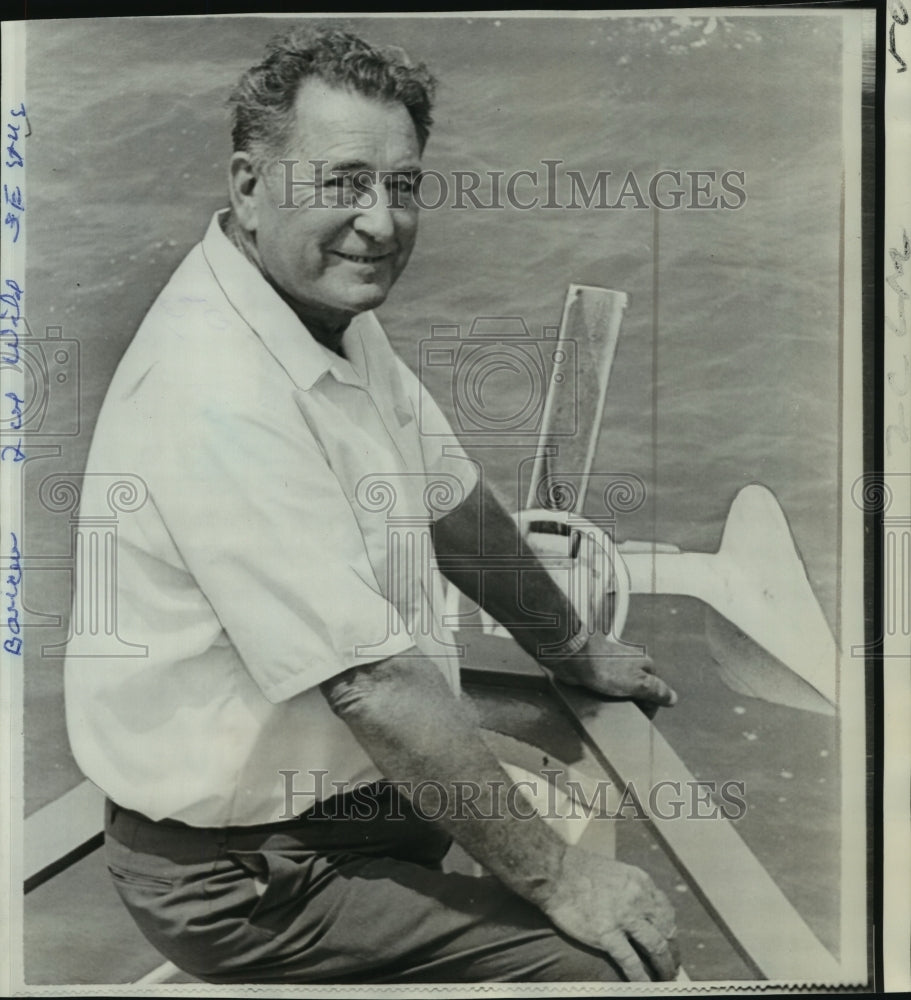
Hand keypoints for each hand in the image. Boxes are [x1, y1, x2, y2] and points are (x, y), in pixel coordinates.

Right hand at [544, 847, 679, 980]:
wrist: (554, 871)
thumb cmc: (578, 868)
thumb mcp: (615, 871)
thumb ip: (630, 889)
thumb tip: (638, 909)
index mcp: (640, 882)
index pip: (666, 911)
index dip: (671, 931)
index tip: (670, 942)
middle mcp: (638, 898)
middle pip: (666, 931)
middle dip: (672, 952)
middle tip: (671, 966)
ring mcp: (624, 916)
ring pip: (656, 947)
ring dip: (664, 966)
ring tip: (664, 978)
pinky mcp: (606, 933)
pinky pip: (631, 961)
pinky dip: (641, 976)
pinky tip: (645, 985)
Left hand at [545, 634, 677, 709]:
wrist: (572, 656)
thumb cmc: (605, 667)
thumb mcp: (637, 682)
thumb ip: (656, 690)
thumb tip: (673, 699)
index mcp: (645, 665)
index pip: (656, 692)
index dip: (649, 708)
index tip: (640, 717)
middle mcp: (631, 665)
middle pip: (638, 693)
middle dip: (632, 705)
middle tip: (622, 712)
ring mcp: (614, 669)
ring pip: (621, 693)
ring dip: (616, 703)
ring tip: (609, 708)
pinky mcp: (597, 673)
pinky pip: (605, 690)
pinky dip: (603, 698)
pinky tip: (597, 702)